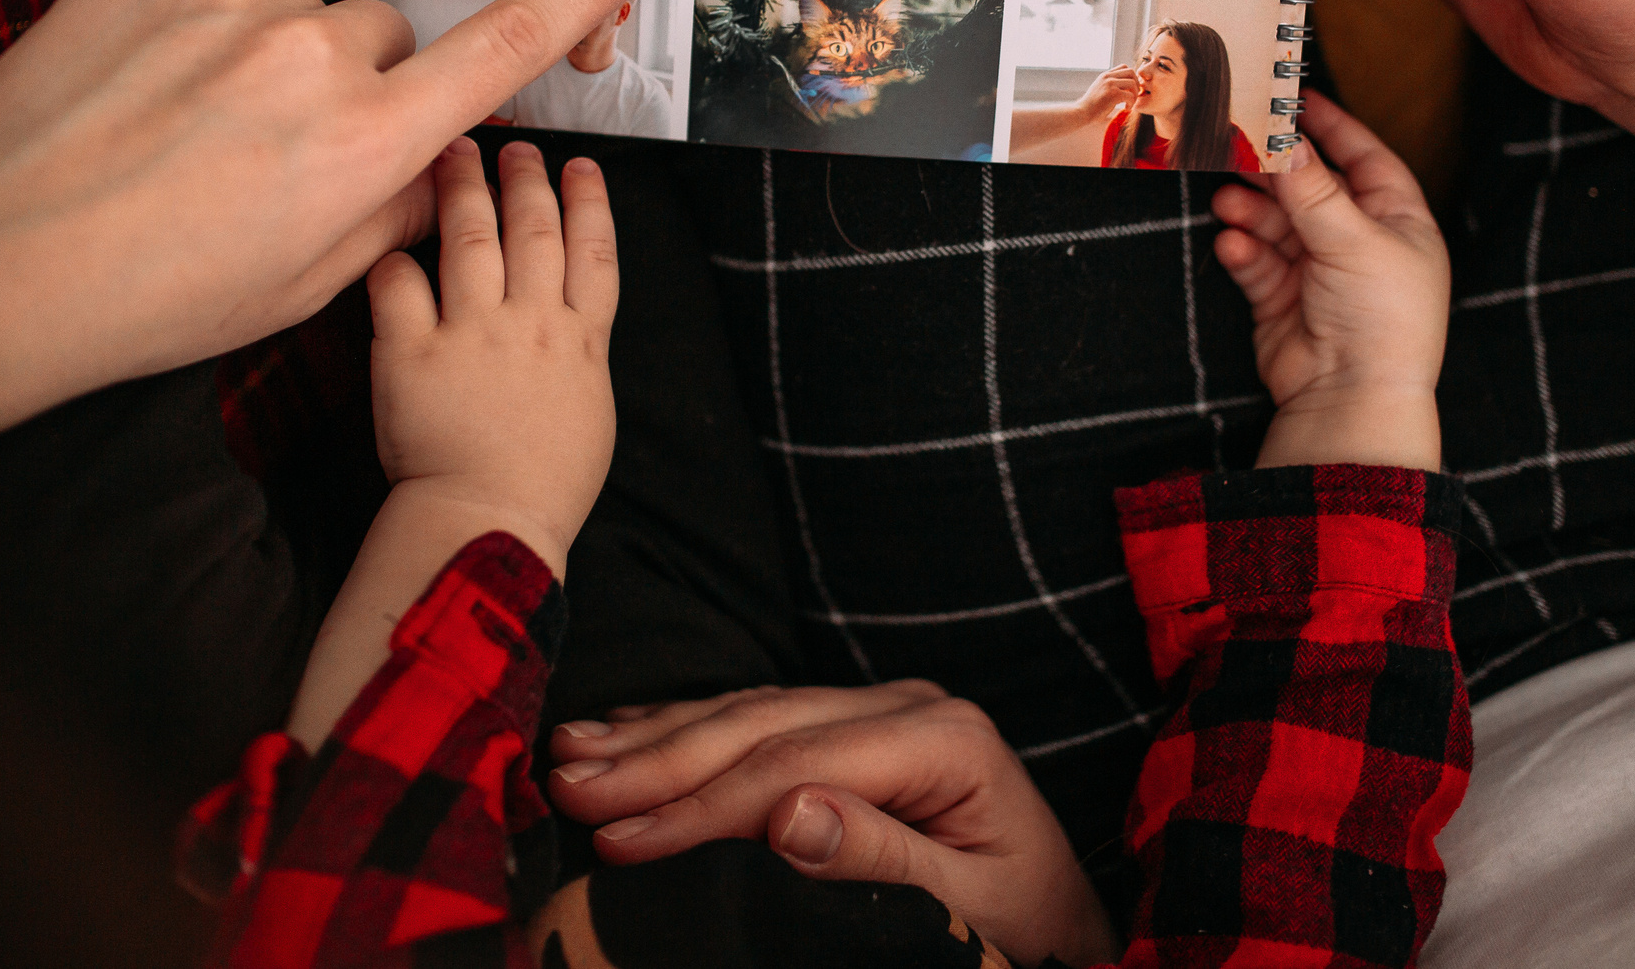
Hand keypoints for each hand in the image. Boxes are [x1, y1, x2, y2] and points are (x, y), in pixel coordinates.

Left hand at [0, 0, 665, 447]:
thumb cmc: (150, 301)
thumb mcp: (303, 286)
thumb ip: (394, 209)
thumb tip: (434, 158)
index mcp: (365, 145)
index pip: (505, 48)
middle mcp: (311, 58)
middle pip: (384, 38)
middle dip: (358, 82)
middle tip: (275, 155)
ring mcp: (226, 5)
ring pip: (292, 16)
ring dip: (265, 61)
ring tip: (185, 135)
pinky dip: (193, 36)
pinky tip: (138, 101)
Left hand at [368, 140, 616, 571]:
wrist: (489, 523)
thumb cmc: (543, 483)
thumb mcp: (588, 407)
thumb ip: (577, 352)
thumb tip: (566, 317)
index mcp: (581, 341)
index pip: (595, 250)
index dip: (589, 201)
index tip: (580, 167)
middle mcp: (532, 324)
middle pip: (534, 230)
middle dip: (526, 178)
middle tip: (516, 146)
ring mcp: (472, 334)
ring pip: (471, 239)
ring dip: (465, 188)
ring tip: (456, 153)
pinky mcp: (412, 352)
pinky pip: (398, 284)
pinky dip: (391, 258)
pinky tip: (387, 238)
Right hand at [546, 684, 1114, 968]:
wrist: (1071, 923)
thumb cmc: (1032, 931)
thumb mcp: (977, 911)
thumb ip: (887, 860)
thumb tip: (785, 816)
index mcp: (945, 737)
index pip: (795, 763)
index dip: (700, 803)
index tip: (619, 840)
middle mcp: (908, 705)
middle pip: (761, 724)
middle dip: (656, 759)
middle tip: (563, 785)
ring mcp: (880, 709)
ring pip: (748, 711)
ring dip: (654, 734)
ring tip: (568, 755)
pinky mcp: (858, 726)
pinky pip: (758, 718)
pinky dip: (685, 726)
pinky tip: (623, 730)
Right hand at [1074, 64, 1140, 121]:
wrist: (1082, 112)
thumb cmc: (1091, 105)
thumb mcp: (1100, 89)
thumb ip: (1110, 85)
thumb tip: (1125, 87)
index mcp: (1105, 75)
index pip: (1124, 67)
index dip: (1131, 77)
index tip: (1130, 89)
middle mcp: (1108, 77)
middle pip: (1131, 72)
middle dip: (1136, 84)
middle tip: (1133, 96)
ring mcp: (1110, 84)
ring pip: (1132, 83)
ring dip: (1135, 95)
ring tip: (1130, 103)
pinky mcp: (1113, 94)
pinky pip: (1130, 95)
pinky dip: (1131, 103)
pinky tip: (1126, 108)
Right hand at [1211, 92, 1445, 470]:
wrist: (1353, 399)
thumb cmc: (1382, 320)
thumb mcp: (1353, 239)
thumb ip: (1311, 186)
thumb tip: (1285, 137)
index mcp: (1399, 223)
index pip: (1366, 159)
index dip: (1334, 129)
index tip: (1297, 101)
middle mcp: (1360, 244)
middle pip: (1311, 189)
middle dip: (1275, 172)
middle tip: (1238, 145)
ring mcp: (1320, 273)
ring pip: (1277, 223)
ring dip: (1252, 210)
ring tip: (1227, 201)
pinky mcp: (1283, 300)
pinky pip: (1258, 260)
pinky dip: (1243, 249)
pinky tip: (1233, 244)